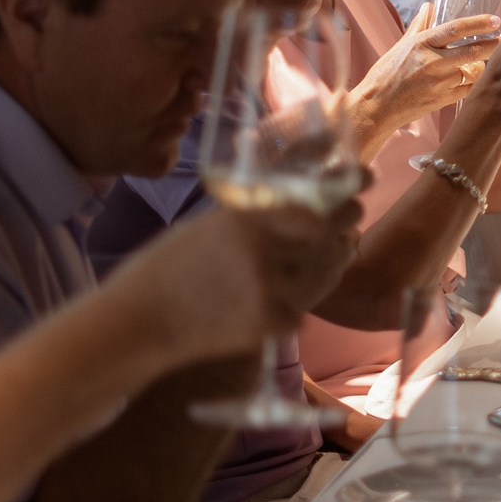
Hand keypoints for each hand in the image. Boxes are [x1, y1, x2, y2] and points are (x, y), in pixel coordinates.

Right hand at [138, 196, 359, 353]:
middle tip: (352, 208)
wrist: (138, 323)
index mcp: (246, 219)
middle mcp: (264, 252)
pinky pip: (308, 302)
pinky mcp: (273, 326)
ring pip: (327, 270)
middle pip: (329, 231)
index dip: (345, 186)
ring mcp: (272, 292)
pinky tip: (306, 279)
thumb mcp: (210, 223)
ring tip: (339, 242)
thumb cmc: (167, 267)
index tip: (362, 175)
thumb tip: (303, 194)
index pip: (315, 198)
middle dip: (345, 217)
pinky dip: (311, 289)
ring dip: (335, 254)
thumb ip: (256, 211)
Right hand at [347, 2, 499, 154]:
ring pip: (473, 72)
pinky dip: (474, 83)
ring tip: (483, 63)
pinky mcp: (442, 100)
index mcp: (422, 44)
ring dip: (481, 66)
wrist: (377, 106)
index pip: (455, 29)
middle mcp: (432, 62)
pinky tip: (474, 79)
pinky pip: (468, 89)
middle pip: (471, 51)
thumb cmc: (386, 74)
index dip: (478, 24)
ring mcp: (438, 82)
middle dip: (492, 45)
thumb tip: (429, 5)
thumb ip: (420, 25)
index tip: (495, 20)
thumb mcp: (402, 45)